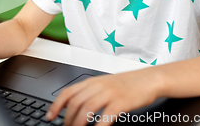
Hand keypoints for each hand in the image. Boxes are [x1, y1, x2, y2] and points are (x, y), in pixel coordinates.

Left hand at [46, 70, 161, 125]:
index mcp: (92, 81)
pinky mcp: (121, 101)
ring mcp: (109, 93)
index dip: (56, 105)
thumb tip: (76, 107)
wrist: (149, 79)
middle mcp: (98, 85)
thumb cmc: (128, 84)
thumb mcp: (105, 84)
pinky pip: (105, 116)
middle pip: (75, 103)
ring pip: (86, 109)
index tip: (50, 116)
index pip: (67, 92)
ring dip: (78, 124)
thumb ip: (91, 93)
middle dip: (67, 119)